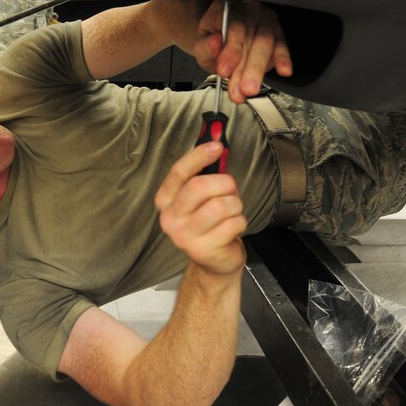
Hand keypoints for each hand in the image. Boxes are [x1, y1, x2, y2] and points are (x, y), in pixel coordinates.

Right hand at [154, 142, 246, 275]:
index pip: (179, 172)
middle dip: (224, 183)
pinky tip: (232, 228)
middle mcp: (170, 218)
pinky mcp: (204, 249)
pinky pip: (233, 223)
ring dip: (235, 204)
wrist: (214, 261)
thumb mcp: (202, 196)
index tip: (217, 145)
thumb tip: (217, 143)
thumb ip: (206, 170)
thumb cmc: (209, 222)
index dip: (198, 155)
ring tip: (231, 212)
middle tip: (230, 190)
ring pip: (221, 205)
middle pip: (199, 186)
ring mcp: (185, 236)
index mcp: (165, 200)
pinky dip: (240, 222)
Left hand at [193, 0, 292, 103]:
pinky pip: (282, 46)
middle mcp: (250, 11)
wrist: (219, 37)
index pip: (235, 27)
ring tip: (251, 89)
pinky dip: (283, 59)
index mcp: (229, 8)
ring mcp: (266, 22)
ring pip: (267, 45)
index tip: (224, 70)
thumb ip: (205, 46)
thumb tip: (214, 44)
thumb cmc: (212, 39)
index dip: (231, 51)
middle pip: (254, 38)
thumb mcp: (201, 43)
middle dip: (249, 67)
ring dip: (259, 70)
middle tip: (243, 88)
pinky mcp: (278, 35)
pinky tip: (284, 70)